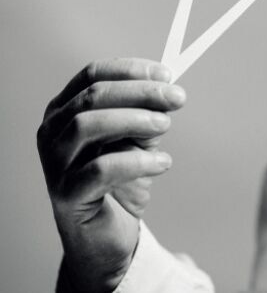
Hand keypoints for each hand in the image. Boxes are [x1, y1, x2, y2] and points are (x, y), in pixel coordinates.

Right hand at [37, 58, 185, 291]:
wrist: (109, 233)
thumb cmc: (121, 178)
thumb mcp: (139, 136)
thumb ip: (148, 113)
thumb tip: (169, 92)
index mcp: (66, 109)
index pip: (93, 74)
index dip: (131, 70)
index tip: (167, 74)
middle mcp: (53, 131)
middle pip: (93, 96)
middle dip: (141, 92)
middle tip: (177, 97)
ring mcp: (54, 163)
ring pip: (86, 125)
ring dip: (134, 119)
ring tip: (165, 125)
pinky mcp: (65, 195)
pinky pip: (100, 170)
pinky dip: (137, 161)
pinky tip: (162, 162)